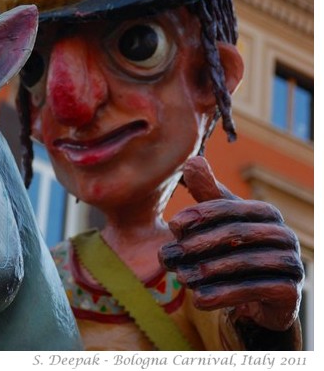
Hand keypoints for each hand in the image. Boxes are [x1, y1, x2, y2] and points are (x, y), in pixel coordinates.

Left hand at [159, 156, 303, 332]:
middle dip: (197, 245)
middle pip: (235, 234)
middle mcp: (283, 235)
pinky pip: (254, 290)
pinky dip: (224, 295)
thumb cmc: (234, 250)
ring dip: (207, 271)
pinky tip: (199, 300)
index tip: (172, 226)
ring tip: (180, 278)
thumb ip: (206, 194)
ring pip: (244, 263)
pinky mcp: (290, 292)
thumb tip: (192, 160)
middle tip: (168, 257)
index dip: (199, 215)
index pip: (229, 208)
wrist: (260, 297)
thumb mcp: (219, 221)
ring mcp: (292, 263)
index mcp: (265, 213)